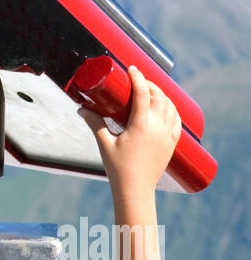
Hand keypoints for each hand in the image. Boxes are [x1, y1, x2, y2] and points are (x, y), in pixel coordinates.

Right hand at [77, 65, 181, 198]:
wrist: (136, 190)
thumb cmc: (119, 168)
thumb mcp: (104, 144)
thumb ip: (94, 123)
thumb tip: (82, 109)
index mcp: (141, 125)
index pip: (143, 93)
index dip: (138, 77)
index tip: (131, 69)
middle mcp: (158, 128)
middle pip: (159, 96)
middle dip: (150, 84)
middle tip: (138, 81)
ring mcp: (167, 136)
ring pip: (171, 106)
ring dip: (162, 95)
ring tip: (151, 92)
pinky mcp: (172, 144)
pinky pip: (177, 120)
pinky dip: (172, 109)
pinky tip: (166, 107)